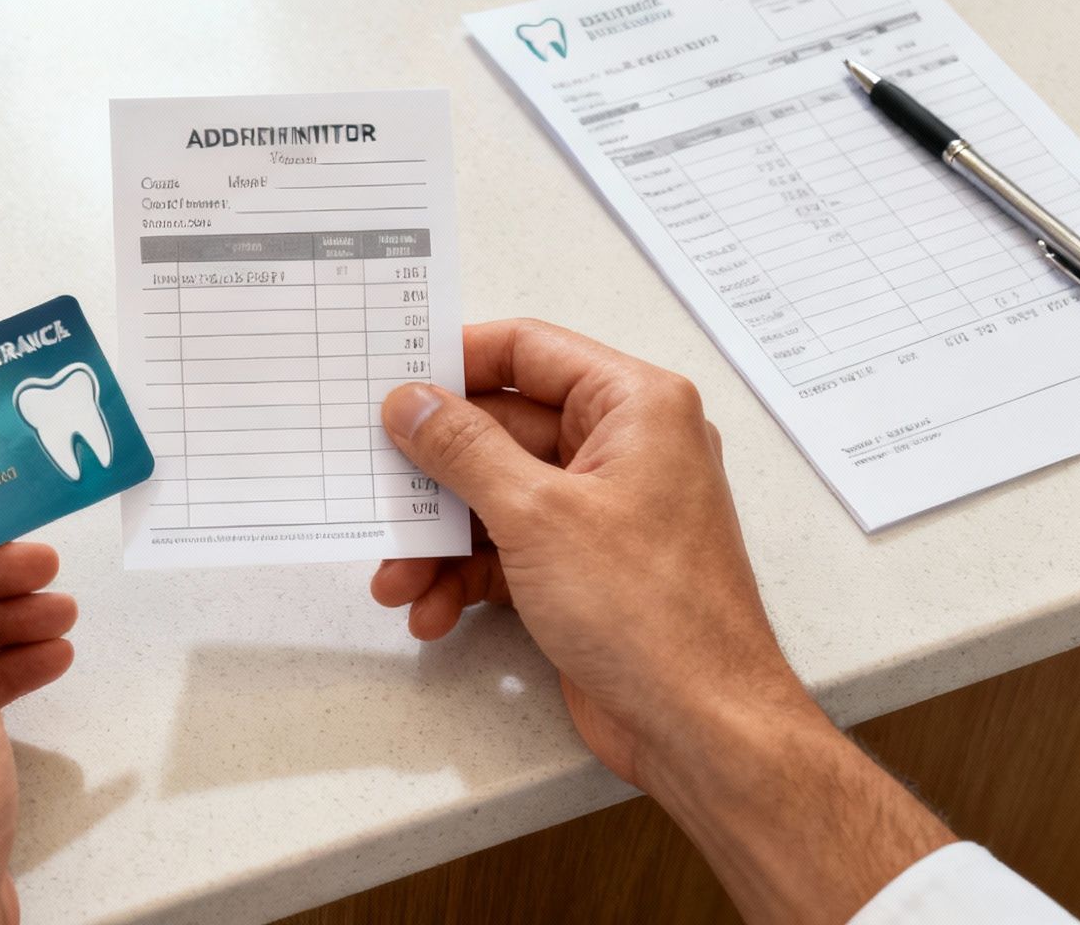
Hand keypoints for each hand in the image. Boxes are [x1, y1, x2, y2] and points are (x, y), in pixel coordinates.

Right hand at [373, 320, 951, 922]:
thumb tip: (414, 403)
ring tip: (399, 579)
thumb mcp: (536, 515)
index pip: (529, 351)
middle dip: (433, 476)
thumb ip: (463, 448)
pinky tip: (433, 610)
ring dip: (439, 540)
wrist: (700, 727)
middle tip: (379, 491)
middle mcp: (624, 449)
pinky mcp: (585, 568)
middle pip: (500, 431)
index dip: (457, 362)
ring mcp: (604, 512)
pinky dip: (464, 577)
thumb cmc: (657, 616)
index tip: (395, 382)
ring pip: (495, 498)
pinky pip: (507, 550)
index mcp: (635, 408)